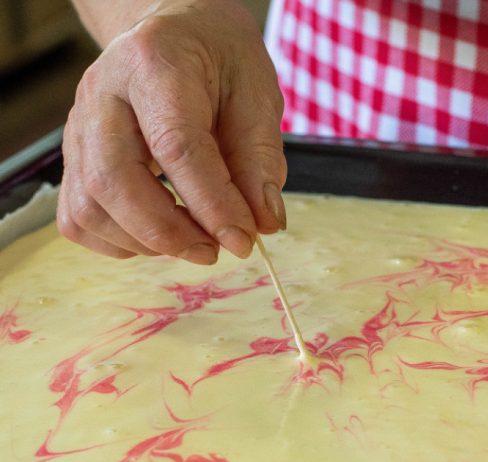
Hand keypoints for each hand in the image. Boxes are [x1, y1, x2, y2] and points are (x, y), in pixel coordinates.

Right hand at [59, 0, 286, 263]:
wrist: (179, 35)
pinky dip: (119, 241)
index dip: (211, 204)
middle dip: (169, 232)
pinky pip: (77, 216)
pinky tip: (161, 236)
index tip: (244, 240)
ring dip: (145, 242)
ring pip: (89, 205)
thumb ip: (260, 161)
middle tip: (215, 251)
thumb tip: (263, 224)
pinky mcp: (74, 154)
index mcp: (156, 64)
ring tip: (195, 242)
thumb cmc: (221, 61)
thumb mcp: (258, 96)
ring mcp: (79, 125)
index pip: (176, 147)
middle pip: (114, 180)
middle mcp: (103, 92)